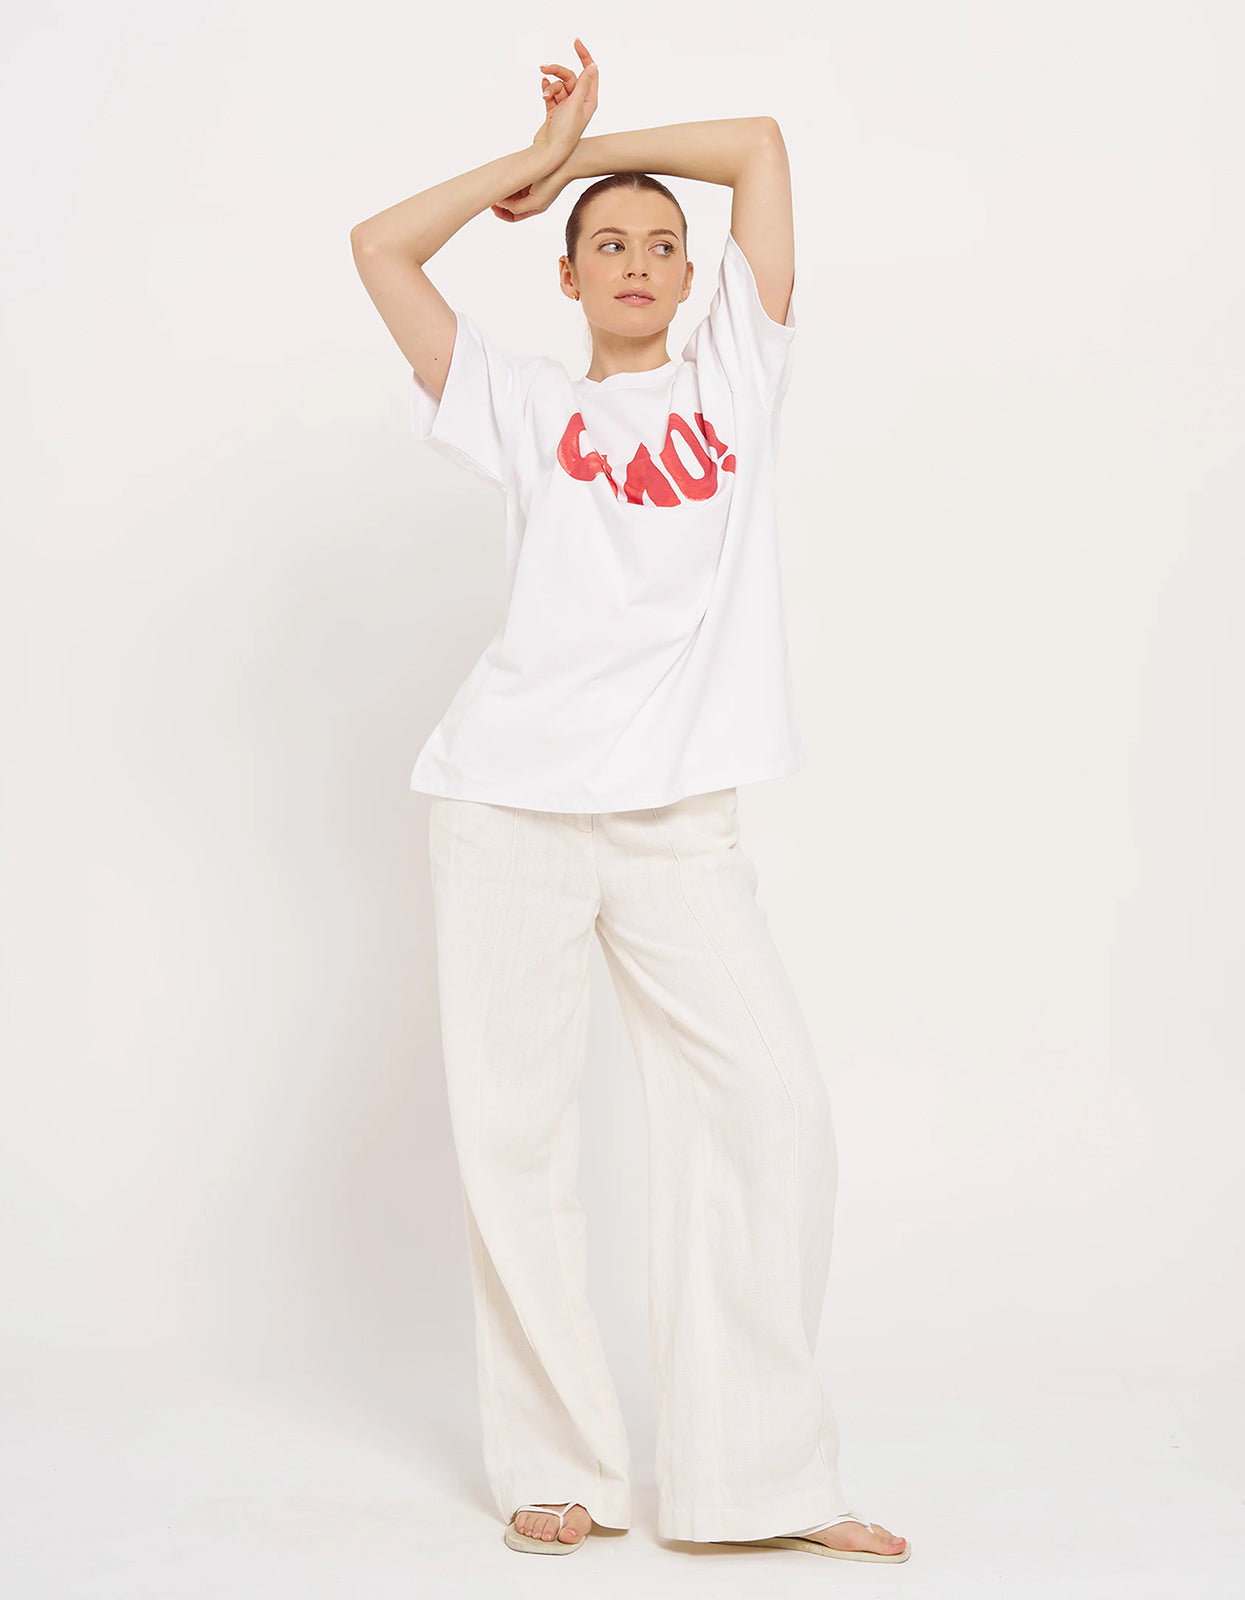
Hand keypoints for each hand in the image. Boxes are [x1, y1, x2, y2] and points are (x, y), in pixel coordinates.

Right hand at [524, 41, 597, 175]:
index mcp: (589, 100)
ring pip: (559, 85)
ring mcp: (566, 107)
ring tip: (545, 96)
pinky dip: (546, 90)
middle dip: (558, 72)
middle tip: (545, 68)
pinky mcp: (555, 111)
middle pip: (570, 76)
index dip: (584, 55)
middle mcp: (579, 102)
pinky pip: (551, 93)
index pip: (590, 72)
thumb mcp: (576, 105)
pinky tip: (542, 90)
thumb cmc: (565, 132)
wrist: (549, 152)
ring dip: (550, 87)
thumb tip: (592, 65)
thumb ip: (583, 84)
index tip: (575, 41)